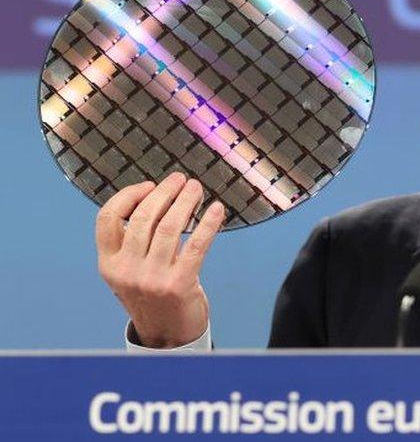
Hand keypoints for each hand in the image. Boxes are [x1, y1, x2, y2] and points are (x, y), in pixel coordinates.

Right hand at [95, 172, 224, 347]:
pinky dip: (208, 224)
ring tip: (197, 189)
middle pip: (143, 218)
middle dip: (164, 193)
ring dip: (186, 202)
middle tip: (181, 179)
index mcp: (108, 263)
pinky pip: (196, 245)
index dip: (128, 195)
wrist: (167, 335)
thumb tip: (156, 196)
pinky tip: (217, 210)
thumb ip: (131, 242)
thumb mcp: (128, 271)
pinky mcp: (179, 284)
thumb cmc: (152, 294)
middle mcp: (126, 270)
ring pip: (169, 227)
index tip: (149, 185)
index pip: (107, 218)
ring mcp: (151, 278)